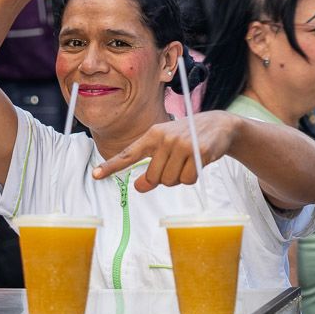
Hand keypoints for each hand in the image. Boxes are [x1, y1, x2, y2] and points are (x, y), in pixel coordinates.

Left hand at [92, 111, 239, 191]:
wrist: (218, 126)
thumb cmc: (187, 139)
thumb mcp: (166, 148)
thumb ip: (151, 168)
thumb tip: (138, 187)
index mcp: (152, 135)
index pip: (128, 154)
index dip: (112, 166)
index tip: (96, 175)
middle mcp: (164, 138)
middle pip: (154, 178)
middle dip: (164, 179)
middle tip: (175, 165)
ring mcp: (181, 144)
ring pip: (171, 181)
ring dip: (180, 178)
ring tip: (187, 162)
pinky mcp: (198, 152)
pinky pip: (188, 179)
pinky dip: (193, 177)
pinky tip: (198, 163)